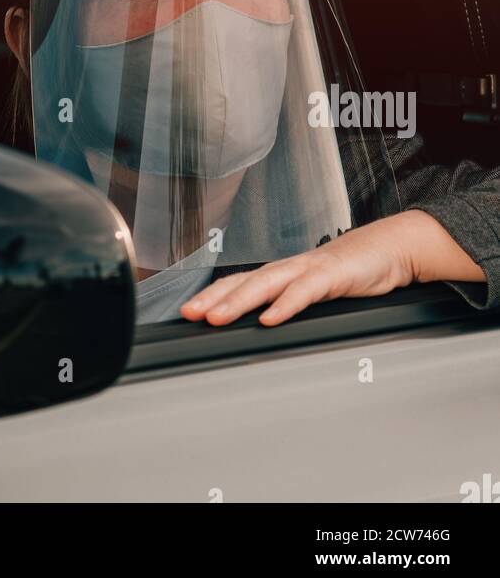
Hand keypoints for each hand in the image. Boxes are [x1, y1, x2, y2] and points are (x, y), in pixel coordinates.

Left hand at [180, 214, 424, 327]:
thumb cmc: (352, 271)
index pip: (239, 282)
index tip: (187, 312)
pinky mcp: (333, 274)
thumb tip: (268, 328)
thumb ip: (293, 304)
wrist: (390, 249)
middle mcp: (290, 267)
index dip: (212, 296)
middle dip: (214, 298)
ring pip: (267, 283)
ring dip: (239, 301)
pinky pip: (304, 290)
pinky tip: (269, 318)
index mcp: (283, 273)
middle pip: (244, 281)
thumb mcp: (317, 291)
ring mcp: (309, 268)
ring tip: (217, 317)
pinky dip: (285, 304)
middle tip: (189, 314)